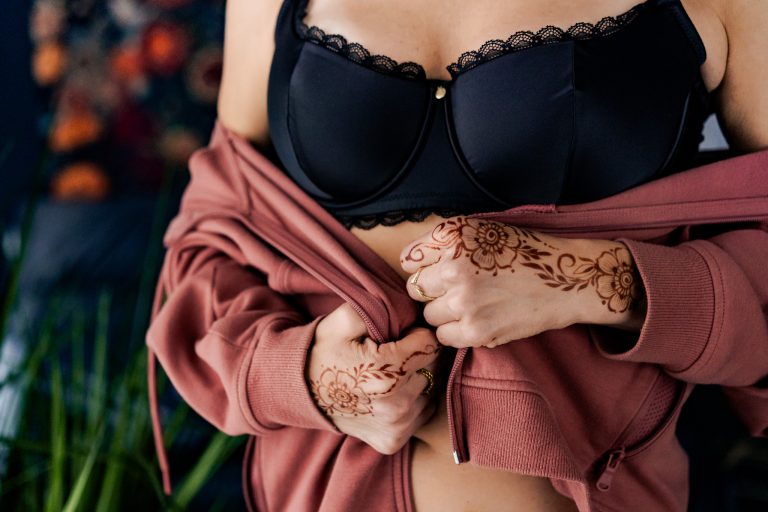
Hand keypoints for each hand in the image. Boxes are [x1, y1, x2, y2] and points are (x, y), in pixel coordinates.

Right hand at [308, 302, 439, 453]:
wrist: (299, 392)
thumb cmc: (324, 352)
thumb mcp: (345, 320)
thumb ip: (381, 308)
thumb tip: (413, 311)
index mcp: (388, 371)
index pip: (431, 343)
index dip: (417, 333)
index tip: (401, 334)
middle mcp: (397, 404)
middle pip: (434, 367)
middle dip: (419, 356)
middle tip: (394, 352)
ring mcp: (396, 427)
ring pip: (431, 390)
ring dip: (417, 379)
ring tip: (390, 373)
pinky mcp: (393, 440)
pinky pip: (422, 413)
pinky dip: (412, 402)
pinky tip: (390, 394)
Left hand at [399, 216, 646, 348]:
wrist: (565, 279)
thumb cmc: (522, 251)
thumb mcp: (480, 229)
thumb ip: (439, 241)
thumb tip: (406, 261)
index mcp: (453, 238)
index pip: (409, 261)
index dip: (425, 266)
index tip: (440, 269)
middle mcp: (455, 269)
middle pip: (415, 290)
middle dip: (432, 290)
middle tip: (458, 287)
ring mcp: (465, 303)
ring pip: (429, 315)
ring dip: (443, 312)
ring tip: (471, 303)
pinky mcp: (478, 331)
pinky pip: (444, 336)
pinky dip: (455, 331)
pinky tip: (475, 319)